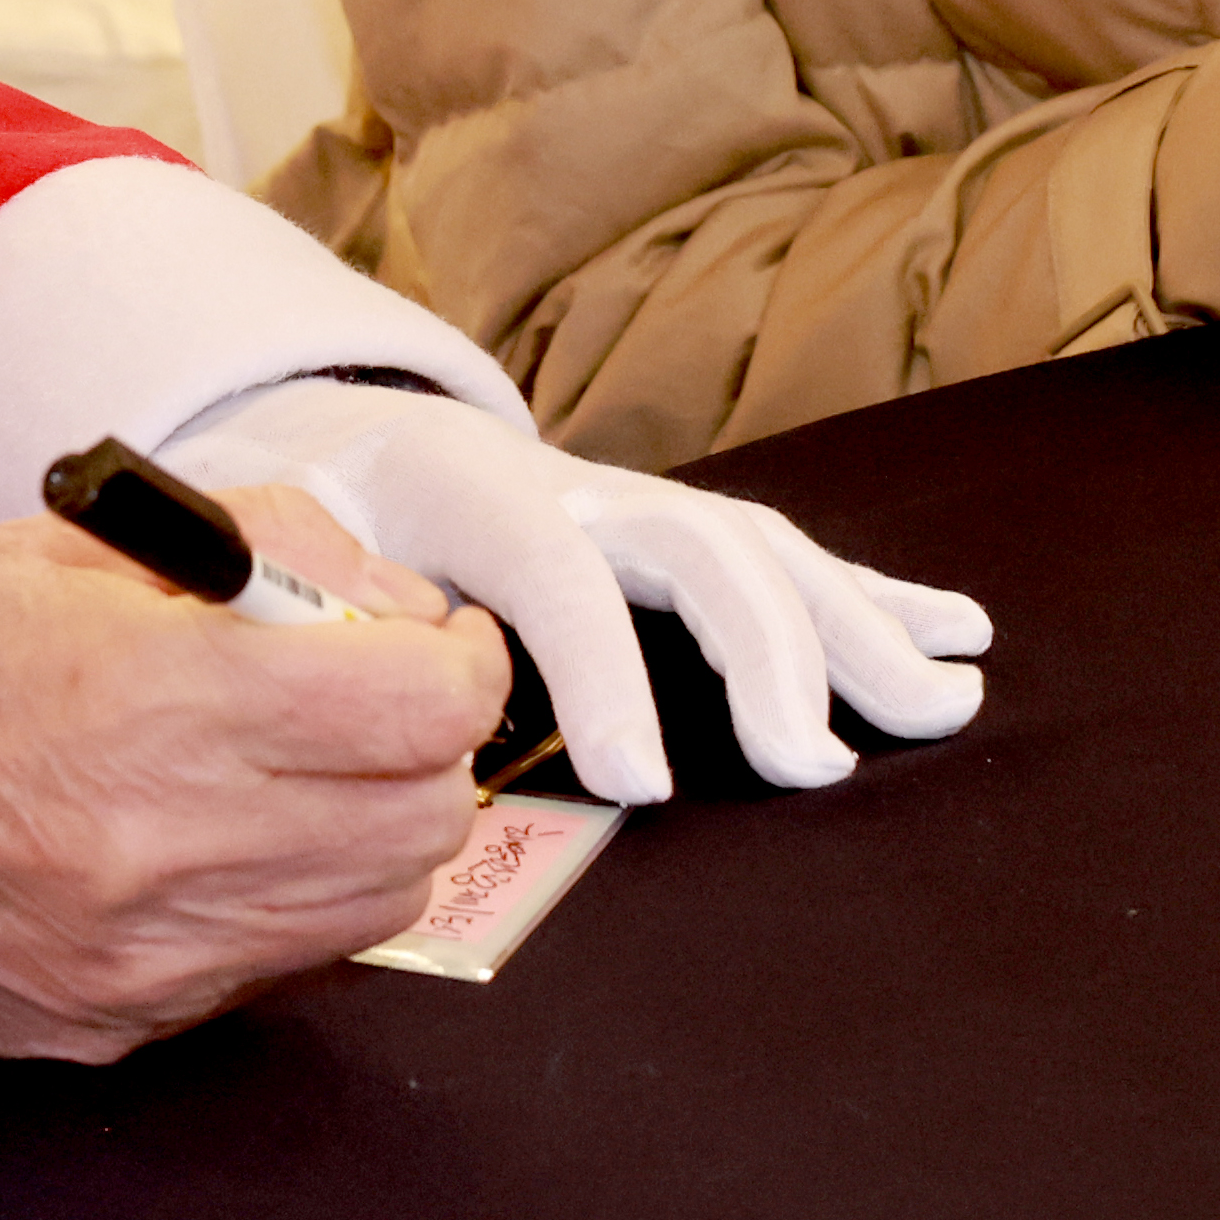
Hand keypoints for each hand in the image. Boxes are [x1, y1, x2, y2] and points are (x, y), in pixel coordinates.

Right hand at [0, 485, 506, 1062]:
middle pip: (425, 821)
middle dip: (431, 749)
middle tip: (386, 700)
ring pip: (375, 909)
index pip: (422, 704)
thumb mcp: (106, 541)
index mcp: (169, 698)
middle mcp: (173, 842)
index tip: (444, 641)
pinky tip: (234, 842)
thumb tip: (398, 606)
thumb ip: (278, 554)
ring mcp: (150, 952)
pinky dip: (292, 904)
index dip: (464, 662)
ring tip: (312, 771)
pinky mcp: (122, 1020)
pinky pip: (279, 971)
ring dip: (377, 832)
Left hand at [166, 377, 987, 801]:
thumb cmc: (300, 519)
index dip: (602, 671)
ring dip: (859, 628)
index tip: (641, 783)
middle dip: (770, 653)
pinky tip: (960, 635)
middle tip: (810, 768)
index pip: (554, 575)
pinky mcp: (678, 531)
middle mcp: (577, 489)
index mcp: (467, 497)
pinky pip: (790, 558)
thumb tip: (319, 663)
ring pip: (766, 550)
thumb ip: (284, 600)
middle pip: (697, 549)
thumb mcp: (260, 550)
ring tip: (937, 705)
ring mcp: (640, 506)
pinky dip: (878, 596)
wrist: (348, 436)